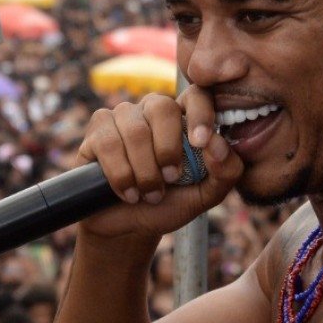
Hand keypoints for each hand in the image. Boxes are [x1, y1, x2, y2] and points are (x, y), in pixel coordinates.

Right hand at [74, 90, 240, 242]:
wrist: (128, 227)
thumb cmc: (168, 204)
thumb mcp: (205, 195)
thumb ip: (226, 172)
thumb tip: (217, 144)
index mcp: (184, 117)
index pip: (196, 95)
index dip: (201, 113)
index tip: (201, 143)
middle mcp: (152, 109)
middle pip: (161, 108)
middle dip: (166, 151)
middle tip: (169, 180)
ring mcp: (122, 117)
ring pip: (135, 131)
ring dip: (144, 171)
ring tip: (147, 193)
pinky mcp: (97, 131)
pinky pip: (108, 144)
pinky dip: (121, 175)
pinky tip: (127, 192)